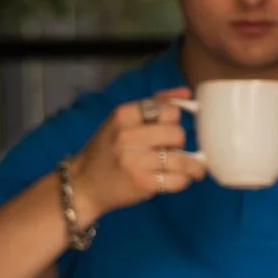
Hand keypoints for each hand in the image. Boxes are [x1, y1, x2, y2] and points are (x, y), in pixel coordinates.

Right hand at [69, 89, 205, 223]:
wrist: (83, 184)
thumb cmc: (107, 150)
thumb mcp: (123, 121)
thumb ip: (156, 103)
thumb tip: (187, 93)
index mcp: (123, 115)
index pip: (169, 110)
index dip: (173, 120)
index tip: (169, 127)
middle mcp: (127, 136)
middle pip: (177, 133)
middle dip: (179, 141)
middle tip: (172, 148)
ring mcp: (135, 161)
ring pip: (182, 159)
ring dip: (192, 165)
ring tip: (194, 168)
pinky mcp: (142, 183)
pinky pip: (178, 180)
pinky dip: (184, 180)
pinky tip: (181, 178)